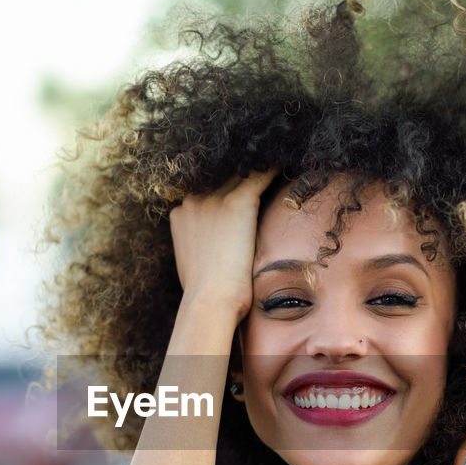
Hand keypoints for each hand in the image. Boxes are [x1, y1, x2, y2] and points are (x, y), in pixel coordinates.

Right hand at [170, 170, 277, 321]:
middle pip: (222, 178)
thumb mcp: (192, 264)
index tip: (240, 195)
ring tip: (276, 164)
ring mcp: (214, 200)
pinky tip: (285, 165)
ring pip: (241, 174)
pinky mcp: (238, 203)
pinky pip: (259, 176)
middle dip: (240, 178)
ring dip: (257, 171)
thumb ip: (200, 247)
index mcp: (180, 214)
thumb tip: (212, 253)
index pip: (207, 192)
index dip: (224, 192)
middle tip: (261, 176)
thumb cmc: (205, 294)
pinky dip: (272, 170)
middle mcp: (193, 200)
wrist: (210, 300)